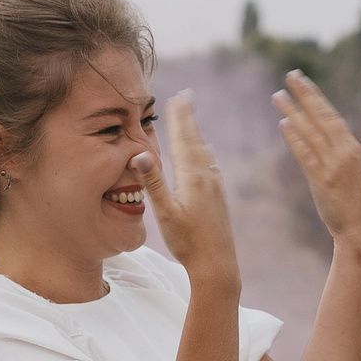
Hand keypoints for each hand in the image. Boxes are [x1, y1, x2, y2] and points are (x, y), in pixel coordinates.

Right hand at [137, 93, 237, 286]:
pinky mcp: (220, 197)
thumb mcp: (165, 213)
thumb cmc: (187, 242)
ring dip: (196, 133)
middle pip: (195, 140)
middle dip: (189, 118)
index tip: (177, 97)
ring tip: (192, 119)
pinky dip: (205, 153)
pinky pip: (211, 166)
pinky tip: (207, 154)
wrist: (217, 264)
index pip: (182, 139)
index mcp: (192, 178)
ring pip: (204, 152)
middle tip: (186, 96)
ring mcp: (216, 187)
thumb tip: (141, 154)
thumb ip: (153, 182)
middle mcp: (207, 177)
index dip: (179, 118)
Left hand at [274, 73, 360, 249]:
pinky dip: (294, 138)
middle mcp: (344, 151)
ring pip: (310, 131)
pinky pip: (306, 154)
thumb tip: (318, 136)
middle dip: (305, 94)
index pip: (331, 115)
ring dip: (293, 111)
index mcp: (352, 147)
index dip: (316, 96)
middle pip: (321, 116)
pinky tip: (283, 124)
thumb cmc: (353, 201)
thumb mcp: (350, 170)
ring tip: (277, 95)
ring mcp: (333, 165)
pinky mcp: (322, 179)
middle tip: (290, 75)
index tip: (302, 80)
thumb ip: (336, 152)